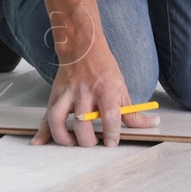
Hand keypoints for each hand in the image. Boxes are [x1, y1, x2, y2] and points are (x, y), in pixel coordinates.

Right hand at [31, 48, 159, 147]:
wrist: (82, 48)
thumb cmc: (104, 69)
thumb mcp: (122, 87)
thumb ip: (132, 111)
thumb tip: (151, 125)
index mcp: (105, 89)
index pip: (109, 116)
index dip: (112, 133)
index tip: (112, 143)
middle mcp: (84, 92)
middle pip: (83, 123)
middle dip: (88, 140)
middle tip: (93, 143)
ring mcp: (67, 94)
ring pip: (59, 120)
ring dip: (64, 138)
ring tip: (72, 143)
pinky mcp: (54, 97)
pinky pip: (45, 117)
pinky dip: (41, 132)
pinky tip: (38, 143)